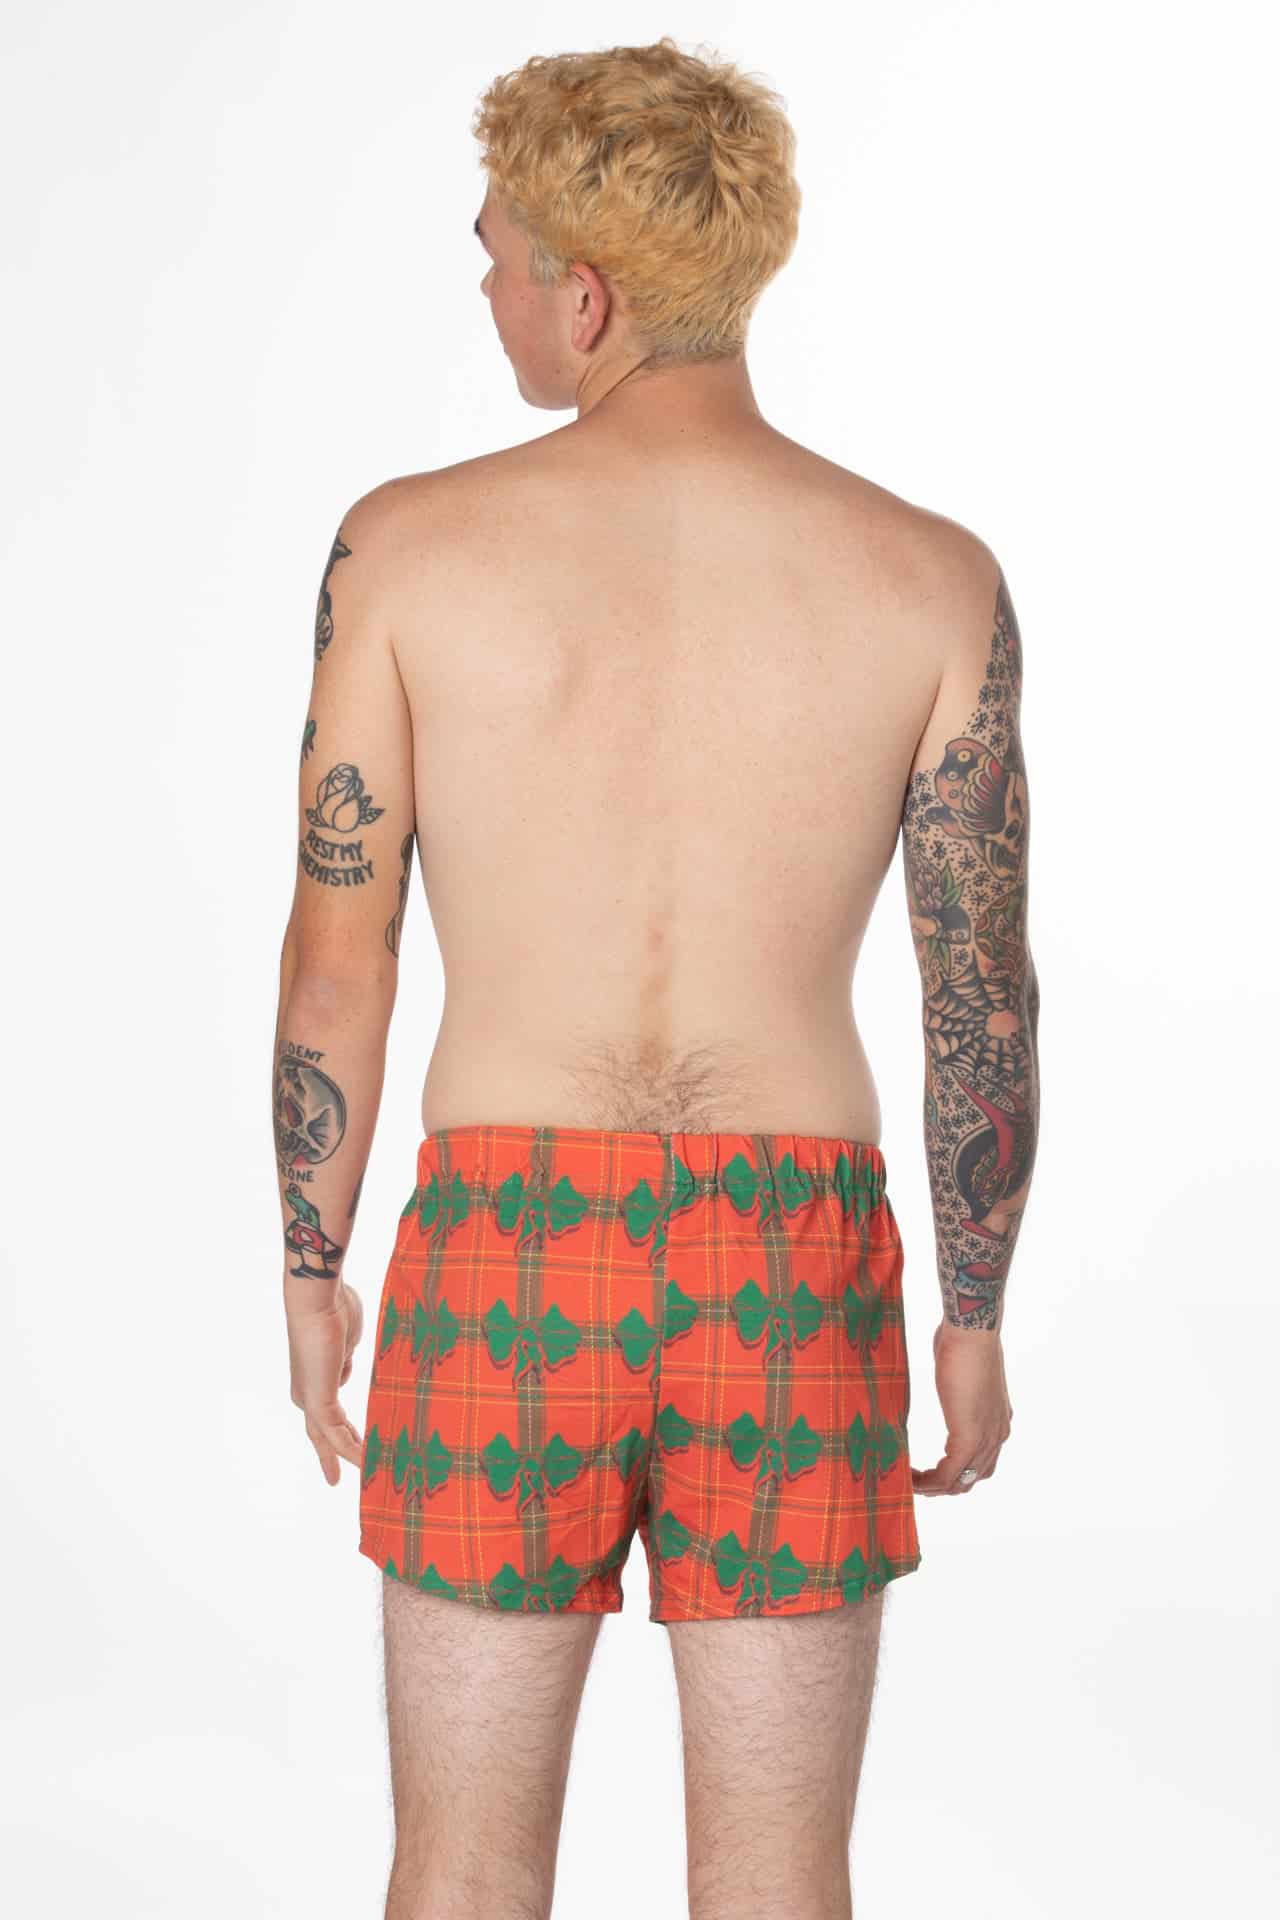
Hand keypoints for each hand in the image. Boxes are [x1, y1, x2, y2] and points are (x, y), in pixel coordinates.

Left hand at [287, 1280, 364, 1485]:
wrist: (317, 1299)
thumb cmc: (334, 1309)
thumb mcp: (347, 1340)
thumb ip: (345, 1357)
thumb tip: (346, 1361)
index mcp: (315, 1378)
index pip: (328, 1415)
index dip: (340, 1433)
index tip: (355, 1444)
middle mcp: (308, 1393)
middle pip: (321, 1433)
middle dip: (331, 1455)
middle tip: (334, 1480)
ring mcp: (311, 1398)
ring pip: (329, 1437)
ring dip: (348, 1455)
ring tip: (366, 1472)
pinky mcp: (316, 1400)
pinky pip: (336, 1432)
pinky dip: (351, 1448)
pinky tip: (366, 1460)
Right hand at [911, 1319, 1012, 1495]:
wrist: (972, 1333)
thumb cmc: (964, 1343)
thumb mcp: (962, 1374)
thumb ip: (959, 1390)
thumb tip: (949, 1381)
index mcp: (997, 1422)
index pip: (981, 1462)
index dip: (956, 1472)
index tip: (929, 1471)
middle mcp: (997, 1435)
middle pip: (973, 1477)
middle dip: (944, 1485)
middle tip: (917, 1483)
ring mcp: (986, 1438)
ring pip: (961, 1481)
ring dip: (934, 1488)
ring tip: (910, 1483)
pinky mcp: (969, 1437)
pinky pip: (948, 1474)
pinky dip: (929, 1482)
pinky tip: (912, 1478)